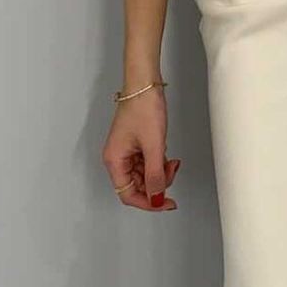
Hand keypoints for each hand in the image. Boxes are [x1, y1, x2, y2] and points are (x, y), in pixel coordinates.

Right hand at [101, 85, 179, 211]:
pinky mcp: (135, 144)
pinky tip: (167, 155)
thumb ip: (155, 175)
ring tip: (172, 161)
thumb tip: (157, 198)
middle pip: (136, 186)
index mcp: (114, 160)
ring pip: (143, 175)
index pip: (128, 194)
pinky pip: (146, 163)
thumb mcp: (154, 146)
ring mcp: (126, 151)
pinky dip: (158, 163)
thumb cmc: (143, 107)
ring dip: (159, 173)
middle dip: (156, 184)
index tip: (166, 203)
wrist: (145, 83)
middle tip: (171, 173)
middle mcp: (117, 158)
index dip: (148, 202)